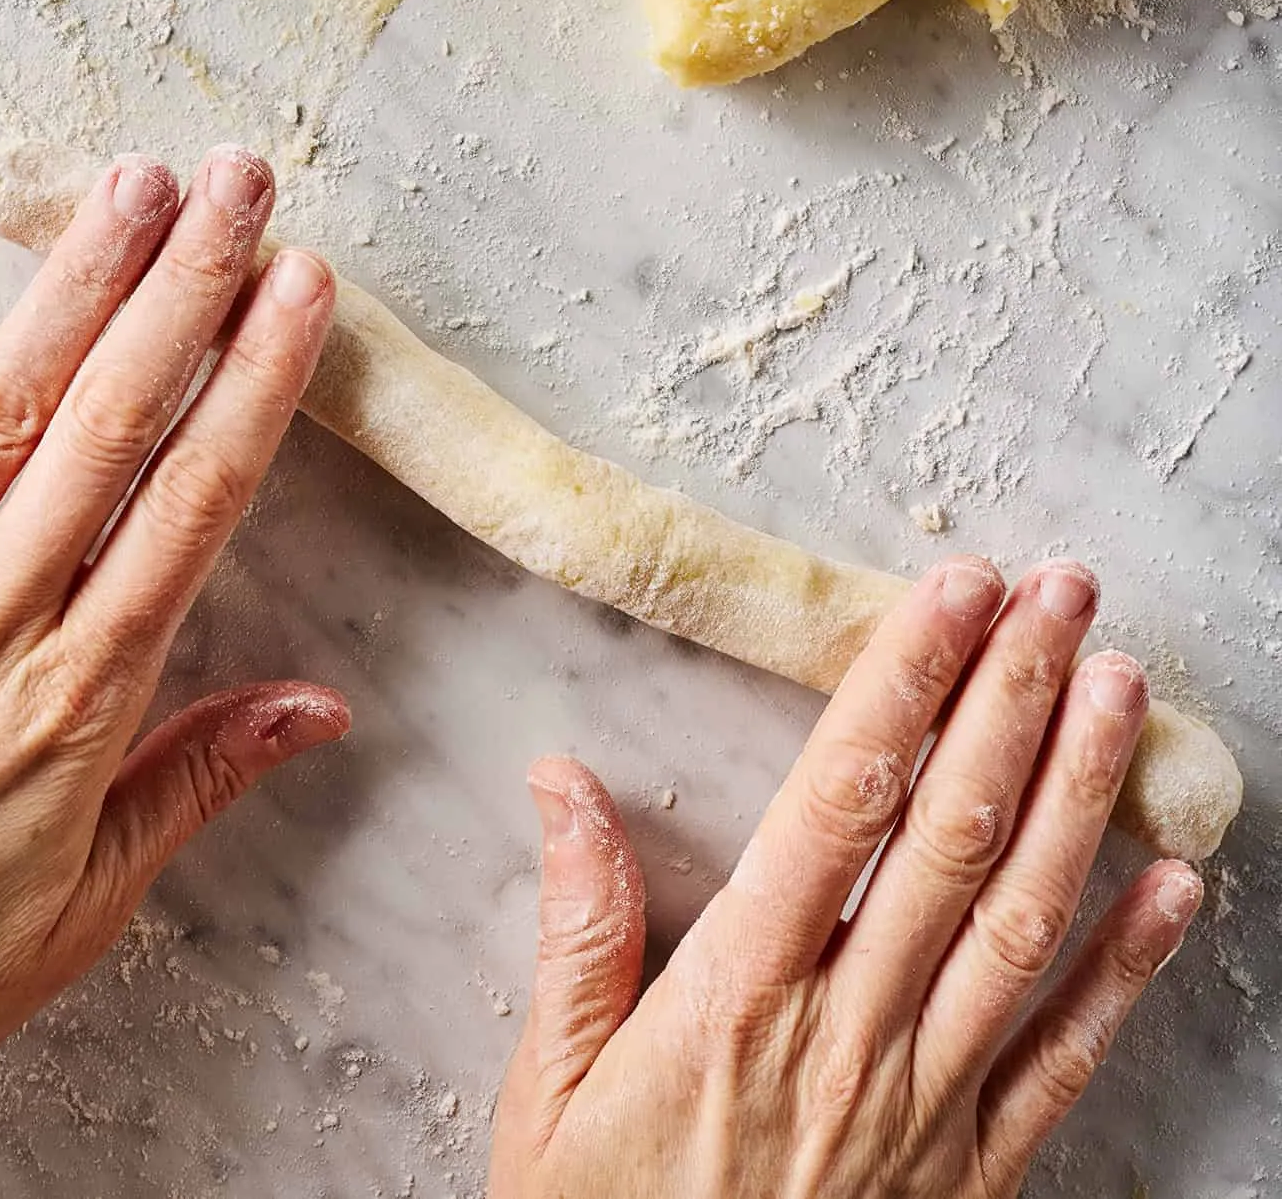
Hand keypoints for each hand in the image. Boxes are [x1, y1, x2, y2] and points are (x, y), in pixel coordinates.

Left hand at [0, 148, 344, 1198]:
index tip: (303, 286)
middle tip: (243, 181)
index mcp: (78, 699)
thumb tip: (320, 705)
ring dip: (75, 282)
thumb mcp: (80, 912)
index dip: (257, 380)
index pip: (195, 501)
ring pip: (1, 405)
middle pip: (113, 420)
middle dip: (189, 286)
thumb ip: (194, 781)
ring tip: (136, 182)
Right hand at [491, 562, 1202, 1198]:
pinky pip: (1066, 1063)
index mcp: (740, 993)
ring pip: (1023, 925)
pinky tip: (1175, 886)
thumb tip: (560, 779)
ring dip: (1081, 794)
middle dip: (1014, 696)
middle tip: (1063, 589)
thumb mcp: (552, 1089)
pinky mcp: (974, 1176)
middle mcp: (848, 1035)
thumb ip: (578, 928)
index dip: (906, 684)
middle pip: (953, 836)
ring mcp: (925, 1106)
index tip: (952, 591)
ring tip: (1121, 688)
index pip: (843, 801)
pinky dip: (1130, 970)